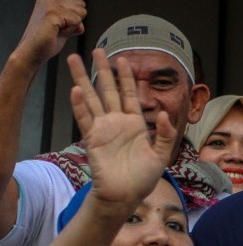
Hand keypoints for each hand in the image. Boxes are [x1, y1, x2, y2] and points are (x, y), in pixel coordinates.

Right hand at [14, 0, 85, 68]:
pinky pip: (76, 21)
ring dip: (71, 27)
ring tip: (55, 31)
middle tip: (57, 29)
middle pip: (82, 8)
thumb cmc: (46, 41)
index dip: (73, 18)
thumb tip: (81, 25)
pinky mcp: (52, 14)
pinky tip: (55, 33)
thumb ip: (75, 21)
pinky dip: (69, 31)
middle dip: (74, 22)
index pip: (80, 3)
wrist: (32, 52)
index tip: (58, 25)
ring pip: (80, 14)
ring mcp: (49, 4)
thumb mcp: (65, 27)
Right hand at [66, 49, 174, 211]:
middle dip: (103, 69)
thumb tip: (162, 113)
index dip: (126, 77)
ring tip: (74, 60)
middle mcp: (117, 122)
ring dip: (83, 80)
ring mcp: (103, 129)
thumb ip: (166, 134)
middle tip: (97, 49)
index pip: (129, 94)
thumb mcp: (162, 154)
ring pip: (91, 99)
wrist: (126, 195)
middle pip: (108, 90)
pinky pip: (85, 119)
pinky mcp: (93, 139)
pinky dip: (80, 105)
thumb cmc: (144, 178)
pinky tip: (75, 91)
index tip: (123, 59)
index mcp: (135, 124)